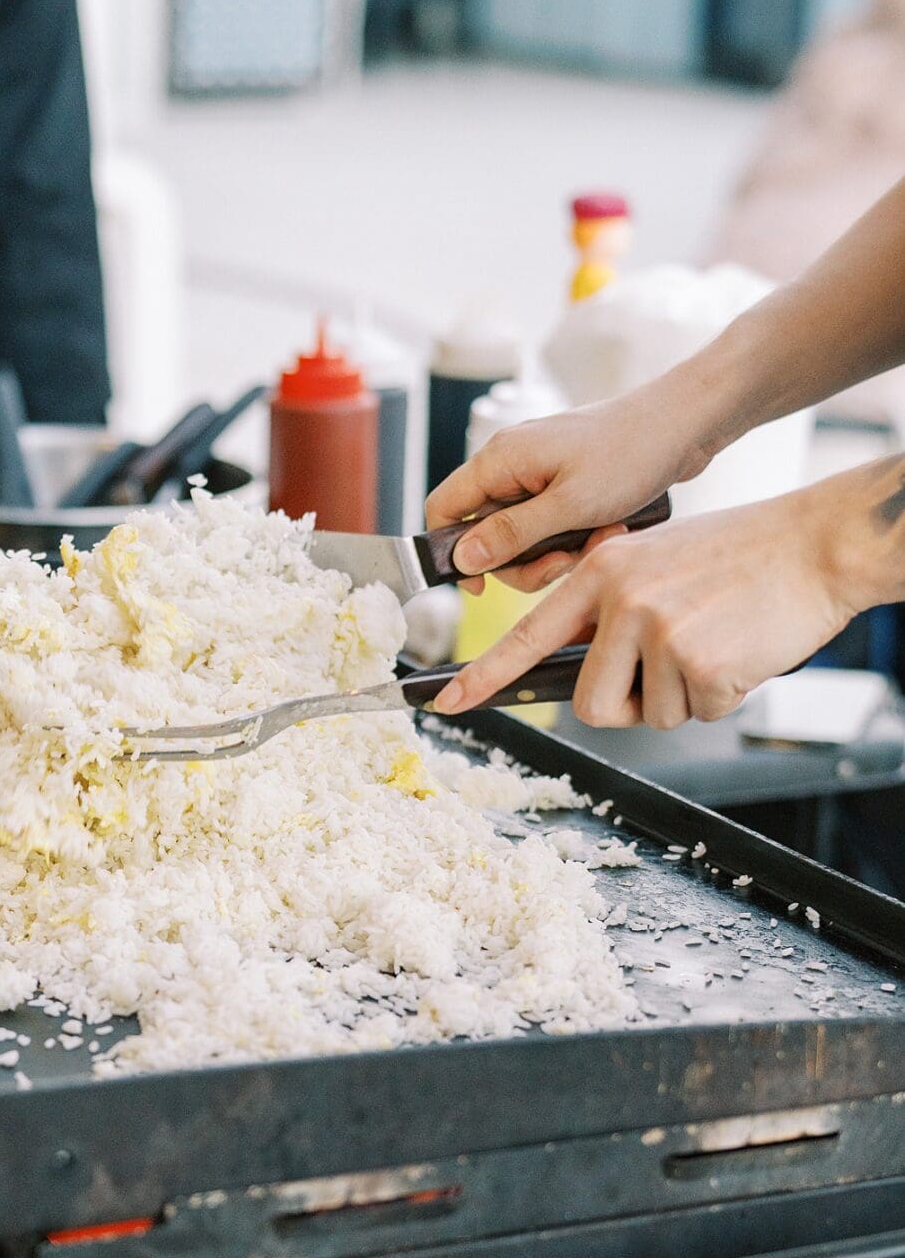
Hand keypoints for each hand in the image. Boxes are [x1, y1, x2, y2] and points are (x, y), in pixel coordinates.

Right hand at [425, 385, 713, 593]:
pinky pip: (550, 525)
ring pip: (522, 535)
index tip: (483, 585)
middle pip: (486, 532)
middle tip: (563, 564)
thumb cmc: (631, 453)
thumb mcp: (568, 505)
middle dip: (522, 561)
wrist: (686, 422)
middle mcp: (512, 463)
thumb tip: (462, 560)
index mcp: (500, 459)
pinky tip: (607, 531)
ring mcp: (539, 472)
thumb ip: (510, 534)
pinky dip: (574, 538)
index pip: (443, 507)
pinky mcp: (565, 481)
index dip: (453, 552)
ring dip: (555, 553)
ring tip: (598, 542)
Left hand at [430, 474, 877, 732]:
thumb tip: (584, 665)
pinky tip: (739, 652)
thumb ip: (611, 605)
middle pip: (590, 704)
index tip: (444, 705)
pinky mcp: (699, 663)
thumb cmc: (738, 557)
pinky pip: (695, 714)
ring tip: (714, 643)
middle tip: (672, 667)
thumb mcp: (654, 561)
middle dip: (628, 704)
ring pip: (648, 714)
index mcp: (601, 573)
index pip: (528, 635)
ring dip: (682, 698)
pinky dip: (721, 697)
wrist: (813, 543)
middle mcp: (621, 601)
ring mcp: (659, 631)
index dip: (483, 677)